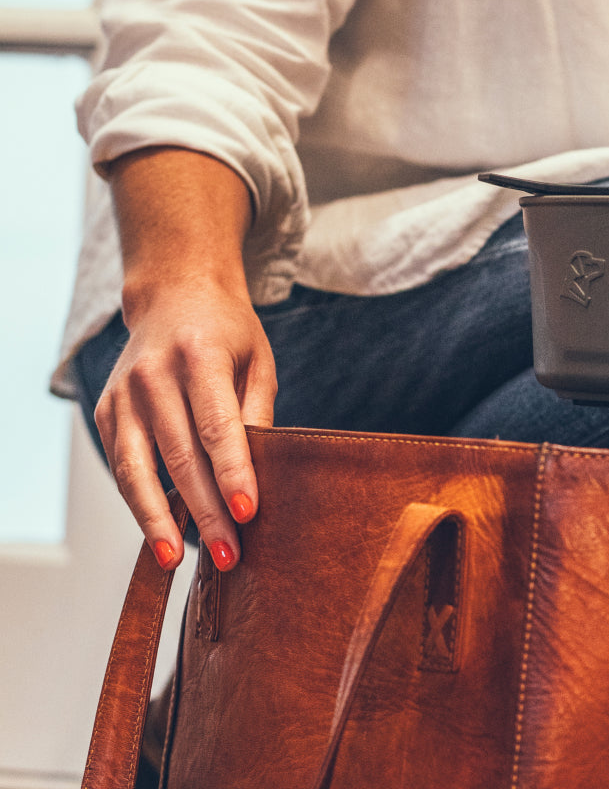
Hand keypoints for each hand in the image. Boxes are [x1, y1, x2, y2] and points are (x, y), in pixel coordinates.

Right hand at [98, 146, 272, 570]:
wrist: (175, 293)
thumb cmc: (228, 332)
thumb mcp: (258, 361)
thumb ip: (257, 413)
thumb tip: (260, 474)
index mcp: (200, 355)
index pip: (217, 424)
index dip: (232, 471)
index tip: (247, 513)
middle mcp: (154, 374)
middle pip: (180, 455)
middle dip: (205, 510)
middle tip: (230, 555)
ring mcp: (123, 393)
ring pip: (137, 468)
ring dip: (159, 519)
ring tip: (179, 558)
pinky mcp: (105, 410)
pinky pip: (122, 465)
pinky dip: (140, 501)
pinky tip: (161, 531)